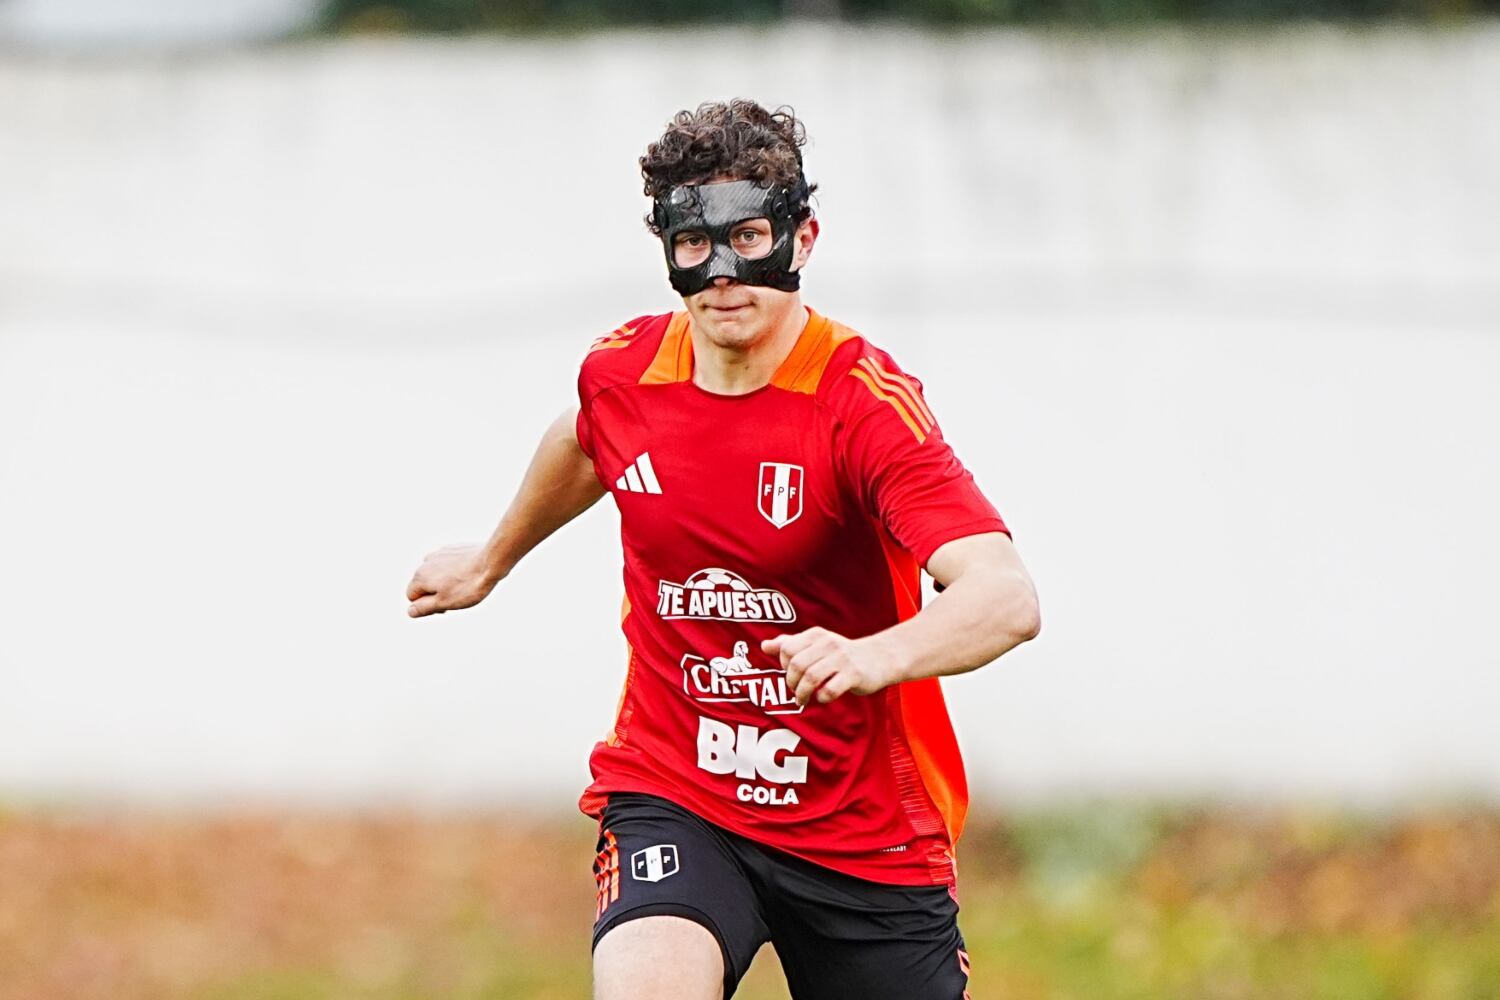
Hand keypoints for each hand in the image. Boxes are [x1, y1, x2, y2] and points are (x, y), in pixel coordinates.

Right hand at [405, 544, 497, 617]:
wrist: (491, 561)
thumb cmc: (469, 585)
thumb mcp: (444, 603)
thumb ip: (424, 608)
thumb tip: (410, 611)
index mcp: (420, 576)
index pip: (412, 597)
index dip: (426, 606)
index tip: (445, 607)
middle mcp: (426, 561)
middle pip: (424, 584)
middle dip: (436, 594)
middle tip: (457, 598)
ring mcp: (440, 553)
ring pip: (437, 574)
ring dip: (446, 582)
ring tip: (465, 586)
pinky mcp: (454, 548)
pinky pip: (449, 564)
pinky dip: (455, 572)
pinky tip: (469, 575)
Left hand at [760, 627, 902, 705]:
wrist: (880, 657)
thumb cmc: (843, 654)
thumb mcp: (817, 644)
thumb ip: (791, 644)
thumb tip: (764, 645)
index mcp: (816, 635)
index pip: (787, 648)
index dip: (783, 665)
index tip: (791, 674)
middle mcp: (828, 644)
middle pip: (796, 664)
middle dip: (791, 682)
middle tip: (795, 691)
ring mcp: (841, 659)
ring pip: (810, 678)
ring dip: (803, 693)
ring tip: (803, 700)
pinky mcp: (854, 675)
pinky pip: (829, 690)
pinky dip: (822, 697)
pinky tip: (822, 697)